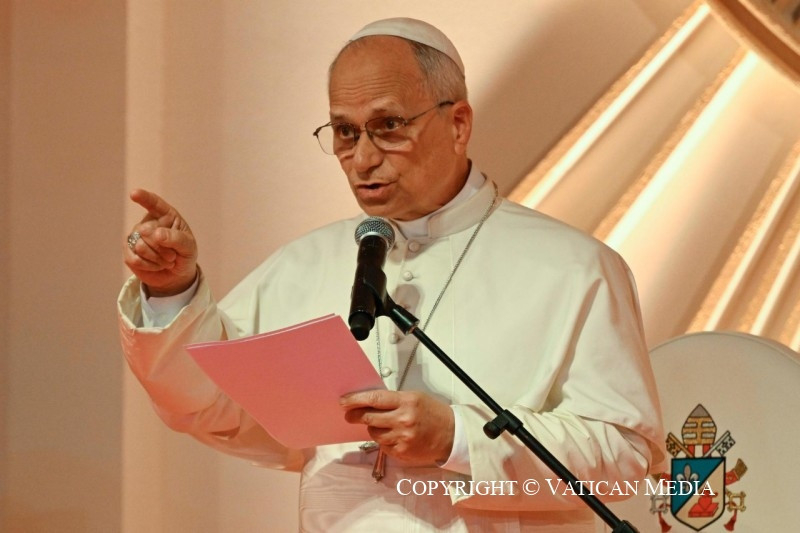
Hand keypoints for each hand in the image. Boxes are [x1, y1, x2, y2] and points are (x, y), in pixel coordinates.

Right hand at [124, 189, 197, 295]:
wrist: (177, 274)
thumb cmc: (185, 254)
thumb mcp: (189, 247)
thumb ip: (176, 238)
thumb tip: (157, 234)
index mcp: (166, 215)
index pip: (154, 203)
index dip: (144, 197)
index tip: (134, 193)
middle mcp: (148, 223)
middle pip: (147, 231)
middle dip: (163, 248)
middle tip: (173, 255)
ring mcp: (136, 236)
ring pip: (141, 246)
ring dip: (158, 258)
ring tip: (167, 260)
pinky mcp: (129, 252)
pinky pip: (135, 259)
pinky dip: (149, 266)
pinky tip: (156, 266)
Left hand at [340, 390, 454, 463]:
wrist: (451, 435)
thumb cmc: (433, 413)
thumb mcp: (415, 398)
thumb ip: (393, 400)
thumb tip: (368, 401)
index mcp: (407, 402)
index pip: (375, 399)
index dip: (355, 400)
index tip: (343, 401)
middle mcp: (403, 420)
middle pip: (369, 418)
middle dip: (355, 415)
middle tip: (349, 414)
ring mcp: (402, 438)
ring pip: (374, 433)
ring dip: (373, 428)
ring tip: (383, 424)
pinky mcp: (402, 453)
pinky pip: (383, 445)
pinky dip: (384, 440)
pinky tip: (394, 435)